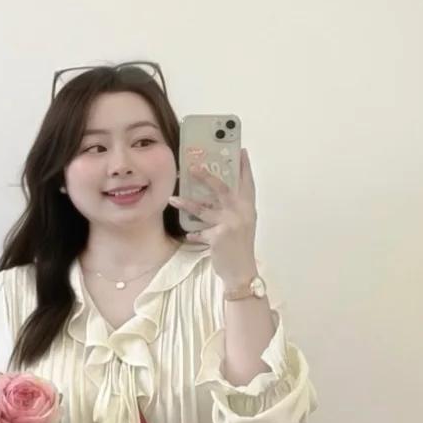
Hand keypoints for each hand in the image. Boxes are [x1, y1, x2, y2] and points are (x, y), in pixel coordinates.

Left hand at [168, 149, 257, 288]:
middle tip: (192, 166)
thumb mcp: (244, 224)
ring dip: (186, 203)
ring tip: (173, 199)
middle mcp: (241, 213)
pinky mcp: (218, 237)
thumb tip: (218, 194)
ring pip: (203, 209)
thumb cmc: (241, 247)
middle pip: (222, 188)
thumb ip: (235, 208)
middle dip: (207, 176)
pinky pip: (200, 232)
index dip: (244, 166)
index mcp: (248, 207)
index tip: (240, 150)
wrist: (242, 272)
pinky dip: (193, 234)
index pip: (247, 182)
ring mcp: (229, 224)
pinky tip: (188, 234)